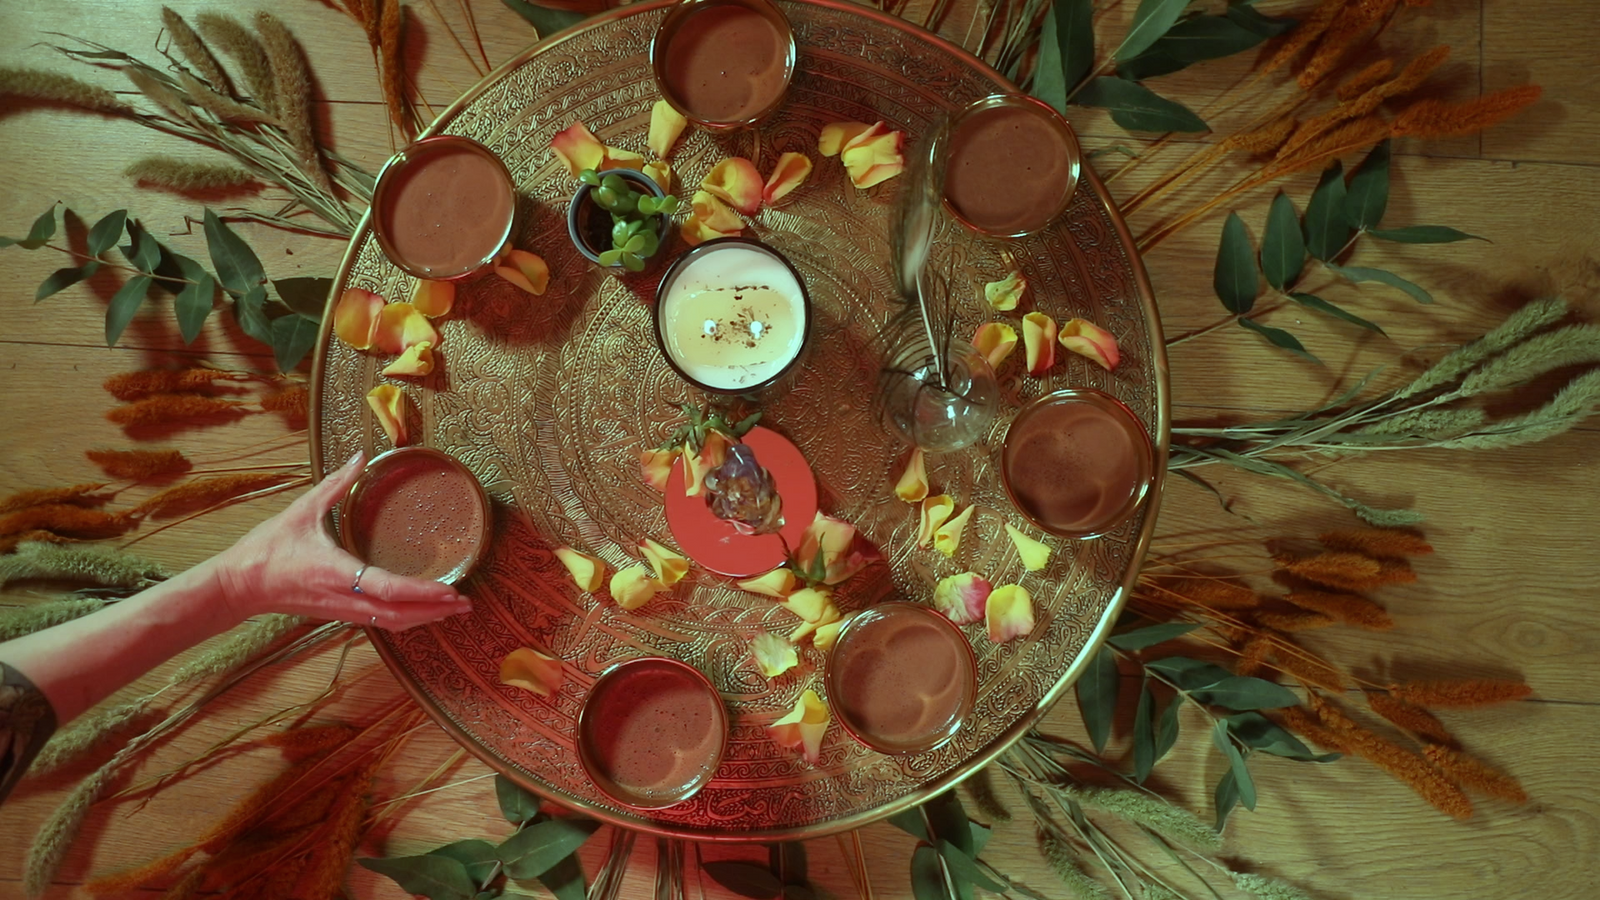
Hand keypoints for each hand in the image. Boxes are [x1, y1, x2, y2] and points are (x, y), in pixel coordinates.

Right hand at [208, 451, 472, 629]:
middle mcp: (343, 597)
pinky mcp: (339, 614)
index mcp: (337, 571)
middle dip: (435, 611)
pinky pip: (379, 621)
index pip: (388, 588)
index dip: (422, 592)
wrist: (238, 586)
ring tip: (453, 610)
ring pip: (391, 623)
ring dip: (424, 618)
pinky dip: (406, 619)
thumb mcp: (302, 510)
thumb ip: (336, 484)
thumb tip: (360, 455)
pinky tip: (422, 613)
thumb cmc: (267, 548)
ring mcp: (342, 610)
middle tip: (466, 603)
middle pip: (399, 614)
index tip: (450, 590)